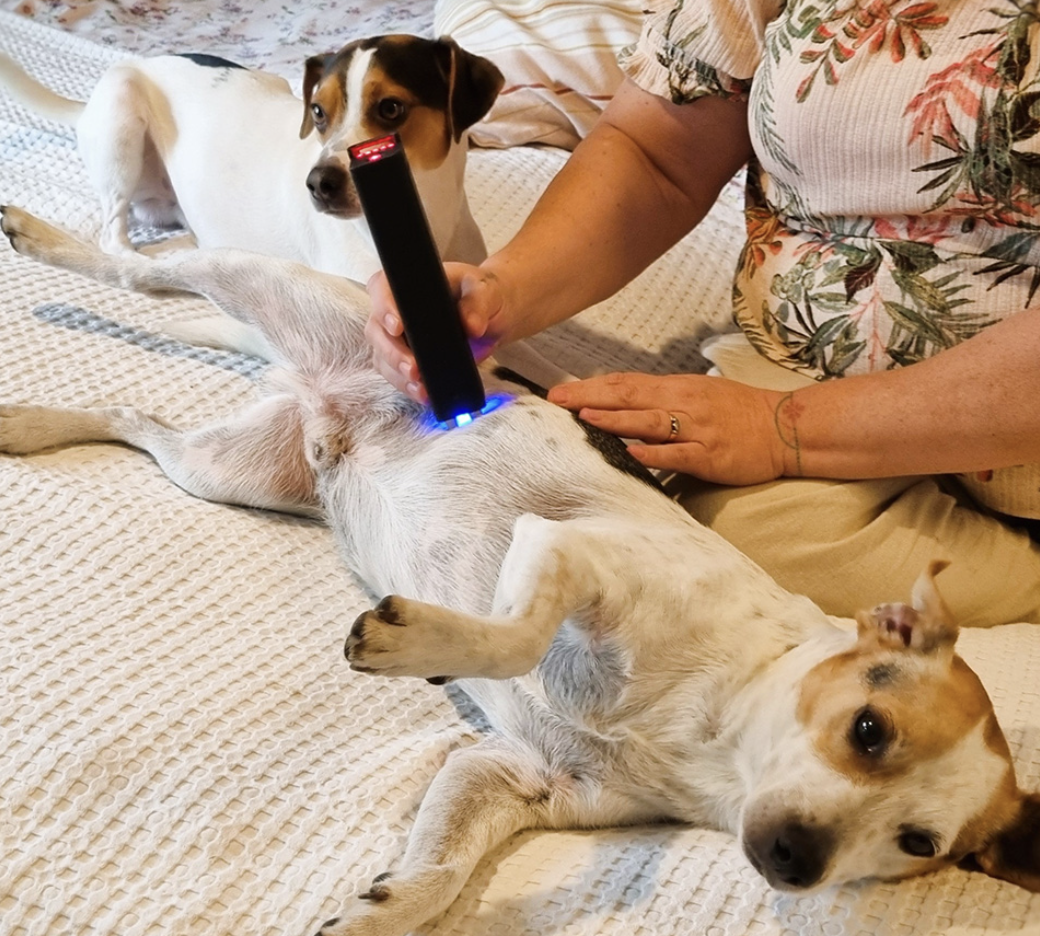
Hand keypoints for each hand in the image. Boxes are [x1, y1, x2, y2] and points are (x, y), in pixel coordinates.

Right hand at [365, 263, 510, 401]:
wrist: (491, 317)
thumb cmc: (482, 294)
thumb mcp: (485, 291)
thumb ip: (478, 304)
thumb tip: (471, 325)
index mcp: (408, 285)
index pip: (382, 289)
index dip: (384, 307)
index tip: (397, 326)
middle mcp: (395, 310)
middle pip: (377, 330)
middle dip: (392, 352)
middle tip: (413, 368)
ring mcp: (398, 338)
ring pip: (383, 357)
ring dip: (398, 374)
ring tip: (420, 387)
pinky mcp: (406, 360)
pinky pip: (397, 375)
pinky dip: (408, 387)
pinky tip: (424, 394)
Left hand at [547, 372, 790, 485]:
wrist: (785, 427)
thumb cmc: (738, 412)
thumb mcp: (697, 395)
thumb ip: (661, 400)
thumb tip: (623, 404)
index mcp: (676, 388)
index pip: (625, 383)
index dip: (591, 386)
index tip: (560, 392)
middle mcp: (683, 403)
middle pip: (629, 396)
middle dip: (590, 398)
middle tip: (557, 401)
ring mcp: (697, 429)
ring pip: (650, 421)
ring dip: (616, 418)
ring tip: (585, 417)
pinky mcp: (710, 455)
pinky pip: (679, 453)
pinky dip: (654, 452)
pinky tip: (631, 452)